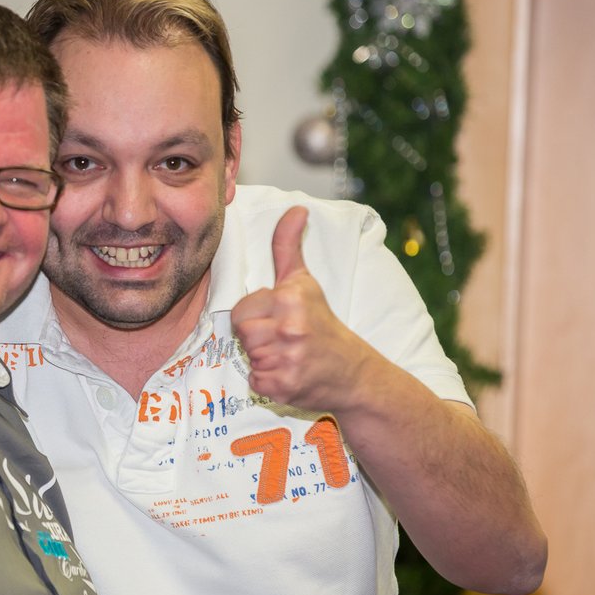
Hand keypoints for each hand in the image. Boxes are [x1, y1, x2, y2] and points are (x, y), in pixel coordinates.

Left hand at [229, 205, 376, 413]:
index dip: (256, 315)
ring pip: (249, 358)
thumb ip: (288, 245)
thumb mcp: (305, 282)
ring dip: (263, 360)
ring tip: (288, 355)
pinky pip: (255, 382)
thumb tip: (295, 207)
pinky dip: (268, 382)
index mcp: (290, 299)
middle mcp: (289, 328)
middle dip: (257, 338)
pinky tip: (290, 374)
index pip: (240, 310)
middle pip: (242, 333)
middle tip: (284, 339)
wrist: (353, 373)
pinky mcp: (283, 387)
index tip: (279, 319)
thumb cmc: (323, 324)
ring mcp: (287, 360)